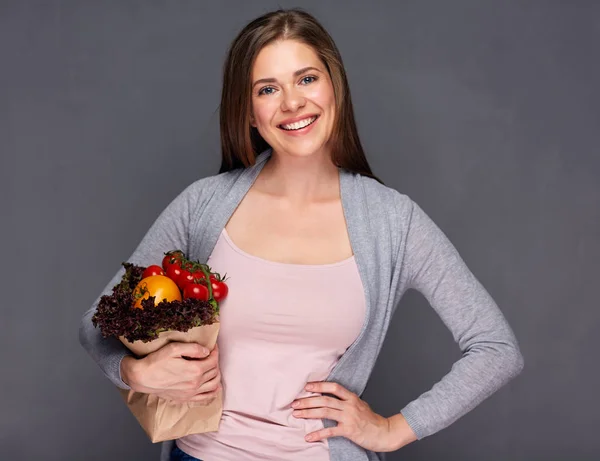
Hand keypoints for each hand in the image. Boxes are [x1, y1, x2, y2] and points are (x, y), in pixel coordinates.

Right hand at [121, 342, 220, 403]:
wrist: (142, 377)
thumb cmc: (156, 361)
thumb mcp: (174, 348)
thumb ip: (193, 348)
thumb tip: (207, 351)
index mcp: (194, 370)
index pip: (213, 360)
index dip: (215, 352)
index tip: (213, 346)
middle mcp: (195, 383)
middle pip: (214, 372)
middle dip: (215, 362)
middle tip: (211, 355)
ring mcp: (191, 393)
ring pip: (213, 385)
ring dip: (216, 375)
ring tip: (213, 368)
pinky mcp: (185, 398)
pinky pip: (205, 397)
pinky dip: (213, 392)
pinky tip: (215, 386)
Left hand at [292, 382, 415, 451]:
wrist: (385, 433)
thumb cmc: (371, 420)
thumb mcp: (360, 404)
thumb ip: (346, 401)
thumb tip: (330, 397)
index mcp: (352, 397)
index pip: (333, 387)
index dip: (319, 385)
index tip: (306, 386)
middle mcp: (350, 405)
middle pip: (324, 400)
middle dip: (307, 401)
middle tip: (295, 403)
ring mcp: (349, 417)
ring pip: (325, 412)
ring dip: (308, 413)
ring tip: (296, 414)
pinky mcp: (349, 430)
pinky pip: (330, 431)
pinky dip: (318, 434)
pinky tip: (308, 436)